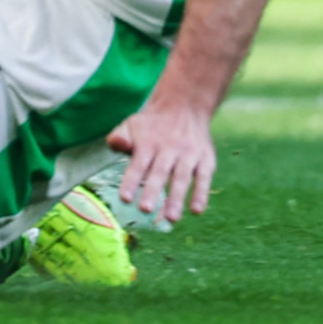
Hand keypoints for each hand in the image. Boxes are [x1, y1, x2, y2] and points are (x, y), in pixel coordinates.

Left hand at [107, 102, 216, 226]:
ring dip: (177, 198)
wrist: (185, 105)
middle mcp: (169, 148)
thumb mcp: (131, 125)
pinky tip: (196, 211)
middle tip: (145, 209)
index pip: (138, 164)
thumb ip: (119, 137)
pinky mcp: (205, 159)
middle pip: (160, 172)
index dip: (131, 181)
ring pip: (182, 177)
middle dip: (153, 191)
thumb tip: (117, 145)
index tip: (125, 199)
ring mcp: (188, 154)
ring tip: (171, 218)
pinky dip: (201, 194)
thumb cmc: (152, 124)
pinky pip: (204, 178)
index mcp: (148, 142)